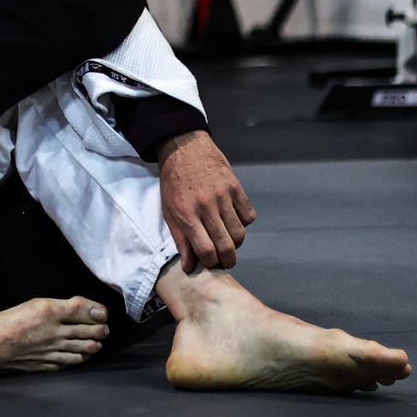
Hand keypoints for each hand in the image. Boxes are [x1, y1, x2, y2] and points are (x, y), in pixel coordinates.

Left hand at [157, 130, 255, 271]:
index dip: (211, 262)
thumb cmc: (174, 182)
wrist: (184, 149)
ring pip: (239, 233)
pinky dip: (244, 222)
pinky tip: (233, 220)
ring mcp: (222, 195)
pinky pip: (248, 215)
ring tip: (228, 240)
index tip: (210, 263)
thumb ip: (180, 240)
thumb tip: (189, 267)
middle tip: (225, 260)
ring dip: (236, 242)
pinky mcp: (235, 186)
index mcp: (186, 213)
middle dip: (227, 260)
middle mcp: (205, 205)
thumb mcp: (168, 211)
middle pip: (226, 245)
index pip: (205, 249)